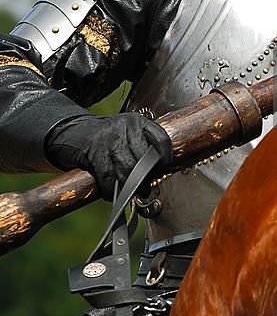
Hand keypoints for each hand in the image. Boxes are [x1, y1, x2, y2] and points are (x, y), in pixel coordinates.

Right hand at [45, 112, 172, 200]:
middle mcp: (125, 127)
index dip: (166, 158)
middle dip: (147, 177)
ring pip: (128, 169)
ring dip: (131, 186)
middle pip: (145, 158)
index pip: (160, 139)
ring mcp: (109, 139)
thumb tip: (156, 174)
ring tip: (133, 192)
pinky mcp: (94, 152)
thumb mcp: (125, 132)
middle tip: (146, 188)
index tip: (164, 170)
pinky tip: (112, 193)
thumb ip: (140, 146)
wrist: (71, 131)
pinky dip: (111, 190)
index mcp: (136, 121)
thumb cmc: (103, 137)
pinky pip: (109, 177)